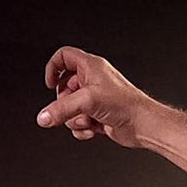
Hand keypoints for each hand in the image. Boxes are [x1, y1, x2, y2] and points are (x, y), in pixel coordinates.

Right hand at [36, 47, 156, 146]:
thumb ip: (61, 109)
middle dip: (65, 104)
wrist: (143, 125)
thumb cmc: (126, 105)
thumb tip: (43, 117)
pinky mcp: (98, 116)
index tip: (50, 84)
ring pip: (70, 108)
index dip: (53, 68)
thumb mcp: (87, 101)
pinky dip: (82, 128)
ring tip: (89, 120)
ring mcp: (95, 99)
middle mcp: (93, 81)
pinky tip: (93, 129)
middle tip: (74, 108)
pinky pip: (78, 122)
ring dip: (75, 119)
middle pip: (63, 88)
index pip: (64, 57)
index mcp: (91, 67)